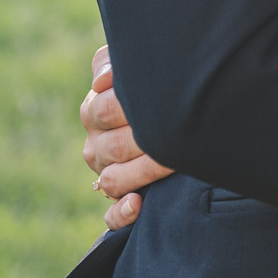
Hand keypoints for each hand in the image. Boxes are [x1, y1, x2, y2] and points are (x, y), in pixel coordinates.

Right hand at [81, 44, 173, 230]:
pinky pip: (111, 216)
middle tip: (178, 132)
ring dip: (142, 173)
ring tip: (173, 162)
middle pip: (112, 146)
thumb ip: (113, 61)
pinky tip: (139, 203)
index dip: (131, 107)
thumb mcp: (140, 61)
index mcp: (94, 109)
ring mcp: (104, 173)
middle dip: (146, 139)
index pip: (102, 109)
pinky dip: (122, 212)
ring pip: (112, 181)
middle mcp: (96, 143)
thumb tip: (102, 81)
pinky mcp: (117, 200)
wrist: (183, 108)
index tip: (164, 101)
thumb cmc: (159, 81)